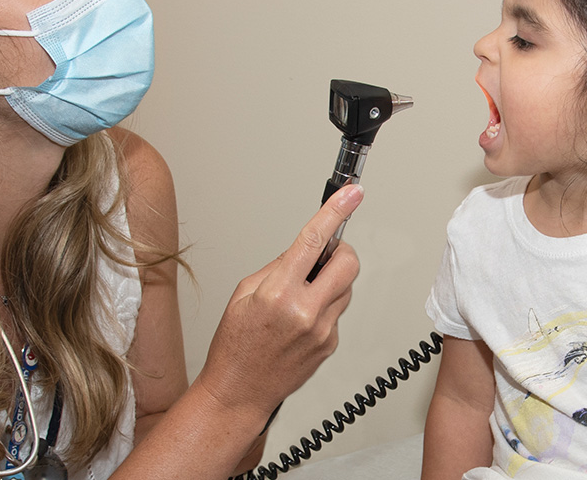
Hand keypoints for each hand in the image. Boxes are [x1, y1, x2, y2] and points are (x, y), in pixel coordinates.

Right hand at [198, 184, 363, 418]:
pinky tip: (299, 323)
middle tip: (321, 257)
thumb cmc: (234, 346)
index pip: (314, 241)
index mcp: (279, 293)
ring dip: (331, 282)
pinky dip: (324, 308)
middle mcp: (306, 311)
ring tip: (301, 297)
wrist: (239, 393)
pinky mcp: (331, 345)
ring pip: (346, 288)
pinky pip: (337, 313)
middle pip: (348, 263)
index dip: (336, 211)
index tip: (351, 193)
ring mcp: (323, 331)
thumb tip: (303, 250)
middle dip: (339, 252)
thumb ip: (277, 268)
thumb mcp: (243, 294)